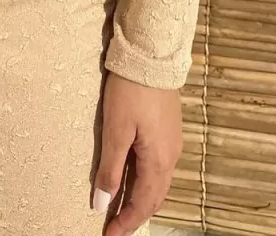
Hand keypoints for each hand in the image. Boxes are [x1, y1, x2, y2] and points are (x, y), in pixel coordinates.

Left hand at [92, 73, 182, 235]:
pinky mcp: (169, 130)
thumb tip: (102, 204)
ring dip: (141, 199)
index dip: (126, 223)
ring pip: (158, 183)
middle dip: (135, 215)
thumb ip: (110, 169)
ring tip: (121, 208)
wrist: (152, 56)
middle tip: (114, 227)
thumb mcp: (116, 130)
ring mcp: (172, 143)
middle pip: (154, 198)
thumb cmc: (131, 92)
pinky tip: (133, 177)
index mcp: (158, 161)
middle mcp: (171, 157)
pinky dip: (146, 181)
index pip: (143, 204)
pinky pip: (159, 167)